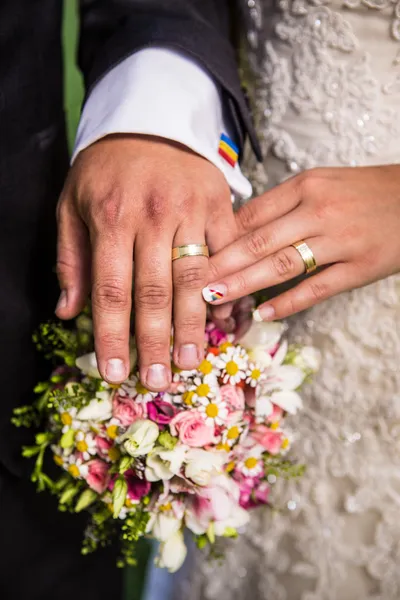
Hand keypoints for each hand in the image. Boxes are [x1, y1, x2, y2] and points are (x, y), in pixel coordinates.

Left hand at [56, 135, 234, 387]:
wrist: (151, 119)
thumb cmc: (107, 167)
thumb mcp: (72, 204)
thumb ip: (71, 258)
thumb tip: (68, 312)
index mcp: (111, 218)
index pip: (111, 289)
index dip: (113, 336)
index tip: (115, 373)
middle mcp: (153, 217)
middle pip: (154, 292)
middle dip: (155, 342)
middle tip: (157, 381)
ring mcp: (190, 211)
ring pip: (193, 279)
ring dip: (192, 326)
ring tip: (190, 362)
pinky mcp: (219, 206)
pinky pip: (227, 254)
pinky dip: (228, 289)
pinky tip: (227, 319)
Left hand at [202, 166, 399, 319]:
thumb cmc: (364, 192)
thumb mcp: (322, 184)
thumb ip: (283, 204)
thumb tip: (238, 230)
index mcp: (304, 186)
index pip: (251, 215)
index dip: (219, 240)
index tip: (193, 258)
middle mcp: (317, 210)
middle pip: (258, 241)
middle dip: (221, 266)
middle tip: (190, 285)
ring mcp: (340, 240)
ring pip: (282, 264)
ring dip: (244, 284)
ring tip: (215, 300)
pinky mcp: (360, 266)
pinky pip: (318, 287)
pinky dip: (289, 302)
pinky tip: (265, 314)